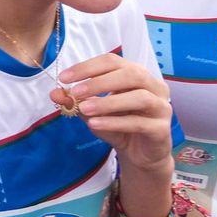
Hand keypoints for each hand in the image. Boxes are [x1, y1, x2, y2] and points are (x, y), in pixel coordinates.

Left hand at [53, 54, 173, 170]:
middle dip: (100, 82)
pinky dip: (115, 122)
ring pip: (139, 97)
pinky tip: (95, 124)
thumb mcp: (93, 112)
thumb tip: (55, 93)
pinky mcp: (161, 129)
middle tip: (75, 92)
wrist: (139, 154)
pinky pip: (139, 122)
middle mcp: (154, 86)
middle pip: (130, 75)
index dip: (88, 67)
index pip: (112, 61)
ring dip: (108, 102)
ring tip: (84, 109)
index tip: (64, 78)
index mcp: (136, 74)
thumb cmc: (118, 125)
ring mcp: (161, 107)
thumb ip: (76, 101)